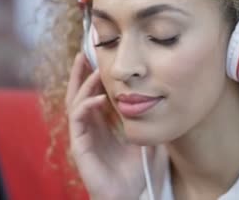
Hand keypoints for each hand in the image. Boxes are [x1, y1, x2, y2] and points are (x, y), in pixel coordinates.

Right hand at [65, 52, 146, 199]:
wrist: (129, 197)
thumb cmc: (137, 173)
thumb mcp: (148, 139)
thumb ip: (150, 121)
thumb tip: (162, 100)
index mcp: (104, 124)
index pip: (95, 94)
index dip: (95, 76)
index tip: (100, 57)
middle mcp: (91, 127)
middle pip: (80, 93)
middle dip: (80, 73)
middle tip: (84, 52)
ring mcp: (83, 135)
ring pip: (76, 101)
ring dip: (83, 83)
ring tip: (92, 68)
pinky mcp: (79, 146)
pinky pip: (77, 119)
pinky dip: (86, 105)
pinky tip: (99, 98)